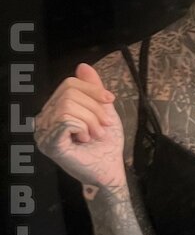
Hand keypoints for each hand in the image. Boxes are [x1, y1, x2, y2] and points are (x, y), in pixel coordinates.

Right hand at [34, 62, 126, 187]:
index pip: (69, 84)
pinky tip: (85, 139)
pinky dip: (83, 126)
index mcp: (56, 109)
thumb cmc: (105, 143)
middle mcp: (45, 119)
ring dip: (90, 119)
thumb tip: (82, 66)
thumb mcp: (102, 109)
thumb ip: (92, 89)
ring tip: (95, 134)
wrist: (110, 169)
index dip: (92, 89)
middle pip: (70, 93)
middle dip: (94, 107)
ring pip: (68, 105)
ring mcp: (44, 132)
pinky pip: (66, 120)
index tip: (110, 100)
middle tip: (103, 125)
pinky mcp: (50, 144)